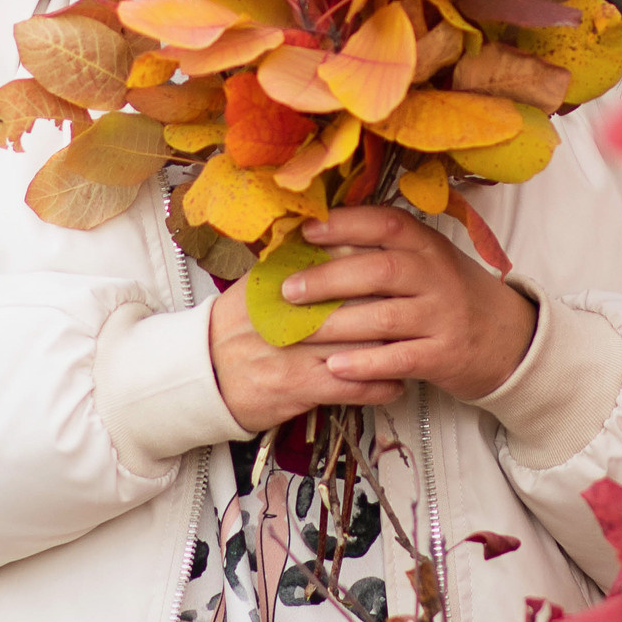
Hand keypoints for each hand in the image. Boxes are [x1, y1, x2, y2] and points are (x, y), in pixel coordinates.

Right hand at [208, 275, 405, 434]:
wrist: (201, 376)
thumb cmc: (234, 328)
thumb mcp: (255, 285)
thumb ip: (291, 261)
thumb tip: (330, 233)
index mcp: (277, 280)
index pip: (332, 263)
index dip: (369, 261)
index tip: (398, 259)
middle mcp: (287, 313)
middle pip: (354, 302)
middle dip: (390, 303)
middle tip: (420, 302)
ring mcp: (294, 351)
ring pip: (359, 344)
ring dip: (394, 347)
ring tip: (417, 344)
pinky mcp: (297, 388)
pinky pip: (350, 386)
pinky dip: (379, 384)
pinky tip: (397, 383)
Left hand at [299, 207, 534, 405]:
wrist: (510, 337)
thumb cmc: (451, 294)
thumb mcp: (428, 261)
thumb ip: (384, 249)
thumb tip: (315, 241)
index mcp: (427, 244)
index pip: (384, 223)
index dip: (343, 224)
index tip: (304, 231)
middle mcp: (437, 275)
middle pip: (378, 271)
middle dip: (328, 279)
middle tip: (288, 290)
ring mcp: (443, 316)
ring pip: (383, 318)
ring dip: (337, 325)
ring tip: (298, 331)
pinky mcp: (445, 355)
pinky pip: (400, 359)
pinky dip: (365, 364)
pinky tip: (335, 367)